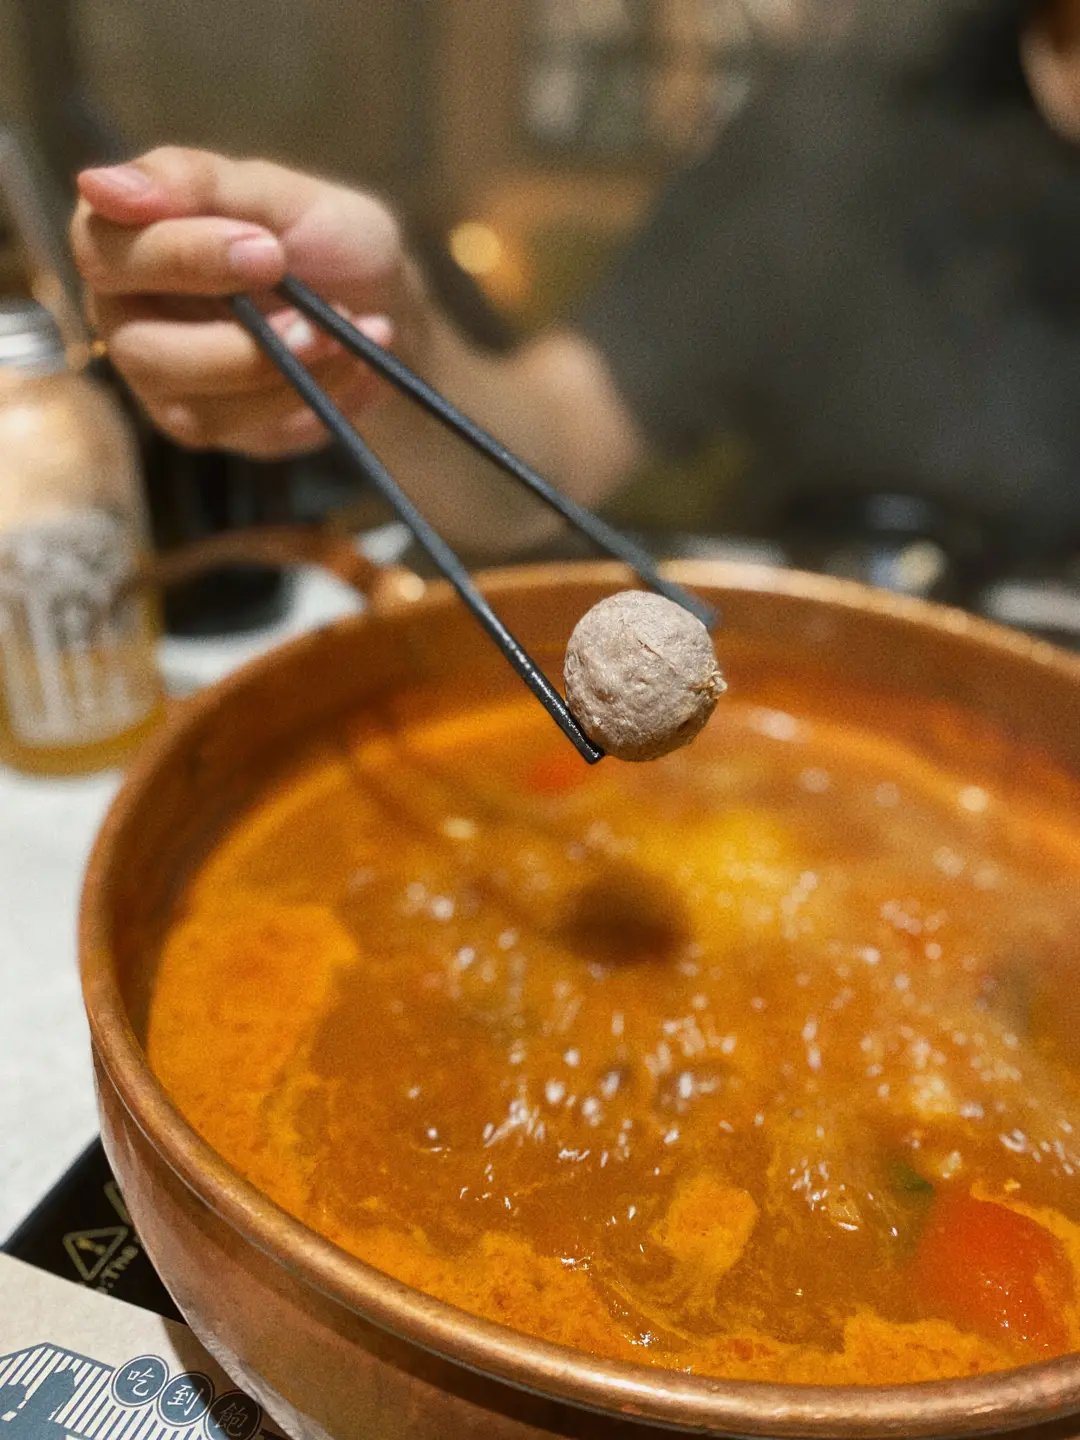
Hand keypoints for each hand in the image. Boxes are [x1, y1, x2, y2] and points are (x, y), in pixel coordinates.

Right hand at [71, 147, 429, 456]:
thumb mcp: (280, 194)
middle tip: (315, 316)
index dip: (182, 256)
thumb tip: (97, 186)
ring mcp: (163, 379)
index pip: (104, 251)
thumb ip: (196, 182)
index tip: (268, 250)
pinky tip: (350, 362)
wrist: (383, 310)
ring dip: (280, 370)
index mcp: (127, 238)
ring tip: (344, 334)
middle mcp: (127, 314)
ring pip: (193, 401)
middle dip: (237, 340)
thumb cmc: (323, 241)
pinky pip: (241, 427)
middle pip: (139, 347)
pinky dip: (305, 393)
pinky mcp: (206, 423)